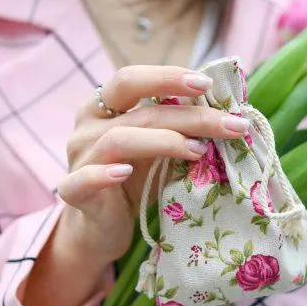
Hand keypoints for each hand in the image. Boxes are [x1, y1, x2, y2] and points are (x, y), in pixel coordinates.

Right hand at [22, 66, 249, 305]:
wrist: (101, 228)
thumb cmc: (134, 181)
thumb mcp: (160, 150)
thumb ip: (181, 130)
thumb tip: (233, 114)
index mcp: (104, 106)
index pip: (132, 79)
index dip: (167, 77)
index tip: (207, 83)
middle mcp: (87, 127)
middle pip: (138, 111)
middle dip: (190, 115)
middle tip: (230, 124)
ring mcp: (78, 158)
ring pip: (118, 140)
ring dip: (164, 142)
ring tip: (200, 151)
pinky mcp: (73, 191)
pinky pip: (84, 179)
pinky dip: (104, 174)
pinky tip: (126, 173)